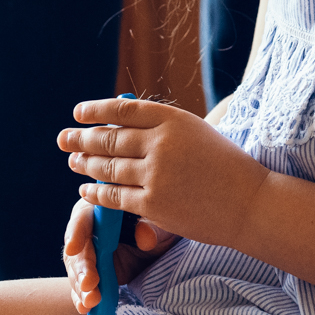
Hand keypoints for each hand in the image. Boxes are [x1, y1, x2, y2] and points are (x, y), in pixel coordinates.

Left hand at [57, 96, 269, 250]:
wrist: (251, 203)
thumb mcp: (196, 132)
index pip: (123, 110)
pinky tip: (86, 189)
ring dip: (86, 163)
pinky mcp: (153, 204)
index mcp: (173, 119)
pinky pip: (114, 197)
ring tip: (73, 161)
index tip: (78, 113)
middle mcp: (161, 143)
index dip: (96, 110)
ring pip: (108, 167)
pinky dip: (96, 192)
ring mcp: (156, 174)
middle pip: (109, 138)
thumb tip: (122, 124)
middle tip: (64, 138)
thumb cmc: (225, 166)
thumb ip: (162, 128)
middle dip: (81, 138)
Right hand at [61, 199, 179, 314]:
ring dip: (82, 287)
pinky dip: (83, 297)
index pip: (82, 218)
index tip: (72, 248)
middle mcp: (90, 231)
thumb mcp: (158, 223)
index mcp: (100, 210)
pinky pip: (84, 286)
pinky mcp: (94, 274)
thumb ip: (151, 227)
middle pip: (78, 249)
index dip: (76, 233)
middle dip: (82, 268)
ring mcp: (91, 255)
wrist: (162, 245)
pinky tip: (85, 307)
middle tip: (89, 283)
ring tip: (91, 301)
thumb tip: (145, 236)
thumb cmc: (157, 225)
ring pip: (77, 270)